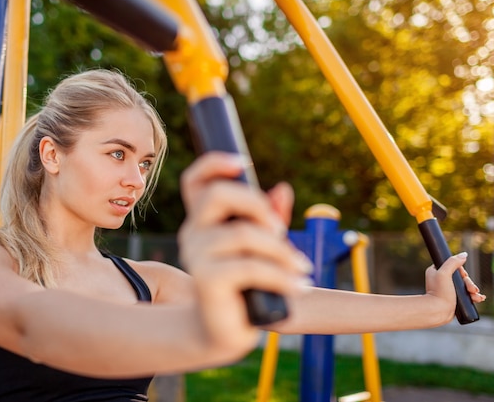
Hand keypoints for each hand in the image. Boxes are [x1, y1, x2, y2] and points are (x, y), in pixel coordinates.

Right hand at [178, 152, 311, 355]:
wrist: (226, 332)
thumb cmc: (245, 286)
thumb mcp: (262, 249)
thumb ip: (270, 219)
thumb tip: (282, 189)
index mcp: (204, 221)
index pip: (195, 181)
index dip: (214, 164)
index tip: (244, 161)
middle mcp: (193, 233)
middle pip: (218, 195)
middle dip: (257, 204)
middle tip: (280, 230)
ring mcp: (196, 256)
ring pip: (243, 234)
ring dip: (280, 251)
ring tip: (300, 269)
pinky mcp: (207, 281)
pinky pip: (250, 266)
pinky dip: (280, 276)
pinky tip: (296, 287)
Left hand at [424, 252, 486, 319]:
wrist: (437, 312)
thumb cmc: (439, 293)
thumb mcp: (444, 274)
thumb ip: (453, 263)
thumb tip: (463, 255)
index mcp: (437, 272)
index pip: (454, 267)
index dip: (462, 272)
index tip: (464, 276)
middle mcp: (442, 280)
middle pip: (462, 278)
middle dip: (470, 283)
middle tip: (472, 289)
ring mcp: (449, 291)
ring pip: (466, 287)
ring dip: (474, 291)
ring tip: (476, 297)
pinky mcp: (454, 300)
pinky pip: (467, 296)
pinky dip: (474, 296)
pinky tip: (479, 299)